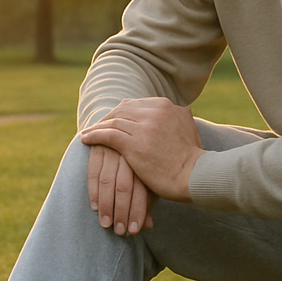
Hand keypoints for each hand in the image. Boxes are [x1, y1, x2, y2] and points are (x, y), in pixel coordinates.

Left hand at [79, 97, 203, 205]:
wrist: (196, 175)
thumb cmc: (193, 159)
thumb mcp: (189, 129)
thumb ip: (178, 119)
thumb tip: (180, 113)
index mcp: (167, 106)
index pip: (136, 104)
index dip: (122, 112)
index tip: (113, 119)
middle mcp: (155, 112)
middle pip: (122, 110)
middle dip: (107, 118)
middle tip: (96, 126)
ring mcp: (144, 127)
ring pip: (113, 121)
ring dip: (97, 127)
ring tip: (87, 133)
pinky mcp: (134, 144)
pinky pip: (107, 135)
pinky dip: (94, 136)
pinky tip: (85, 140)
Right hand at [87, 144, 155, 235]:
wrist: (126, 133)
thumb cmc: (141, 164)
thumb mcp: (148, 181)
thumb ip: (147, 202)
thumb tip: (149, 226)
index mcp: (146, 162)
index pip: (142, 190)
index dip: (137, 212)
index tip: (134, 231)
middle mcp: (130, 154)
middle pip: (124, 187)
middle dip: (121, 212)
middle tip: (119, 232)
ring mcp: (113, 149)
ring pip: (107, 181)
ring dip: (106, 206)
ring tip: (106, 224)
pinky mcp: (98, 147)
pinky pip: (93, 172)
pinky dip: (93, 191)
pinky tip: (95, 208)